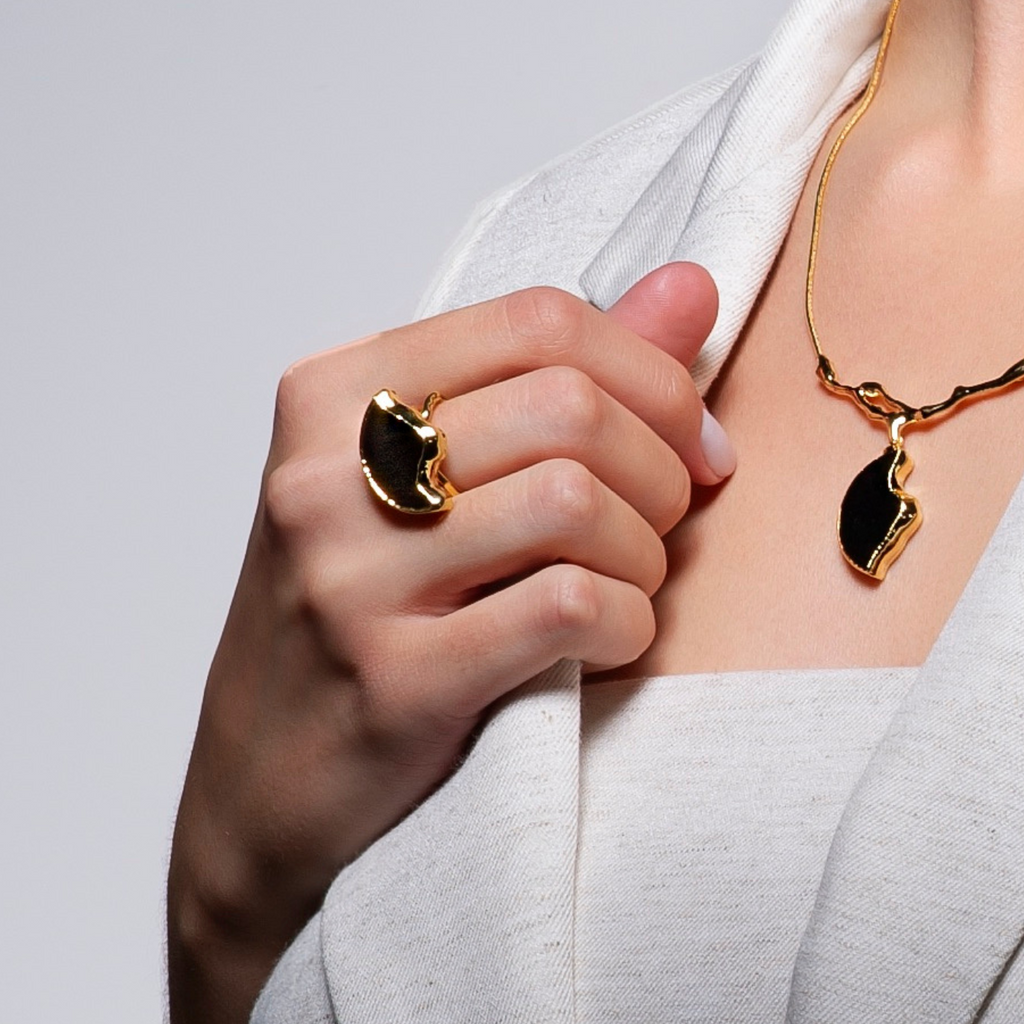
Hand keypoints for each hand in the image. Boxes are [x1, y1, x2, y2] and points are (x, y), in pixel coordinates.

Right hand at [166, 262, 734, 1022]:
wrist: (262, 771)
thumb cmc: (357, 605)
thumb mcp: (423, 472)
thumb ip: (558, 376)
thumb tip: (692, 286)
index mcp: (332, 393)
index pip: (538, 321)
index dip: (652, 372)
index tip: (694, 438)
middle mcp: (328, 473)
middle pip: (568, 408)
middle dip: (663, 465)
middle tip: (669, 516)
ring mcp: (353, 578)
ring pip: (575, 502)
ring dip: (647, 548)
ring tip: (631, 579)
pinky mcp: (396, 678)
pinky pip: (570, 608)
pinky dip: (628, 621)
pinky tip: (610, 638)